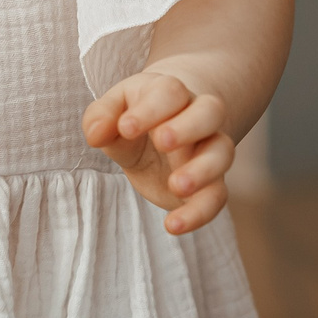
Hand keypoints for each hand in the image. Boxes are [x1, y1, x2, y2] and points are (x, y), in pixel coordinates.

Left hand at [82, 70, 236, 234]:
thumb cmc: (133, 117)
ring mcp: (208, 149)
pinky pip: (217, 195)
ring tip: (176, 185)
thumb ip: (100, 118)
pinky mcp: (210, 183)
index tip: (125, 128)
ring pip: (222, 152)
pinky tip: (172, 225)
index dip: (150, 109)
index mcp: (168, 93)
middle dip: (189, 126)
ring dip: (203, 170)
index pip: (169, 92)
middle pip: (210, 111)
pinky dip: (200, 212)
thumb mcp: (111, 113)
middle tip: (161, 142)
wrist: (161, 133)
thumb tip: (95, 134)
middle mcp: (197, 116)